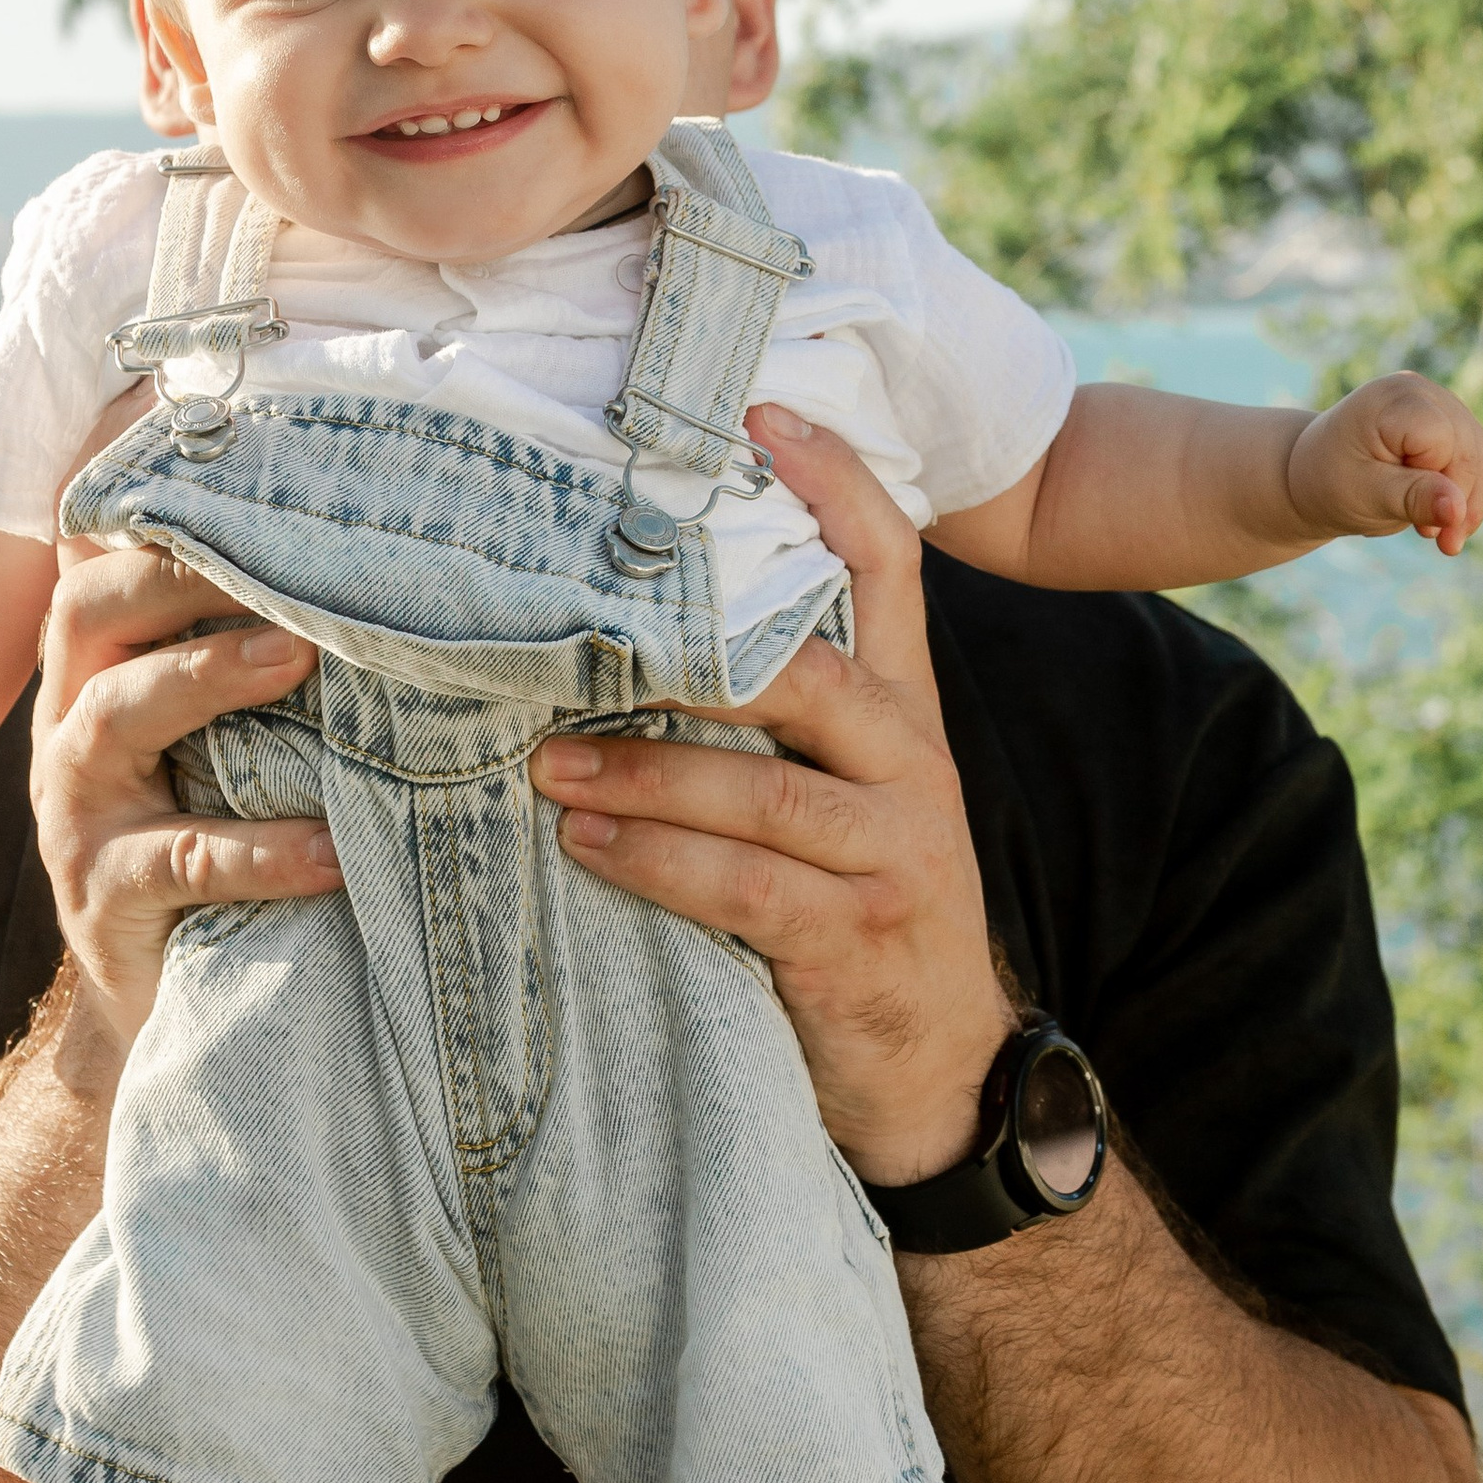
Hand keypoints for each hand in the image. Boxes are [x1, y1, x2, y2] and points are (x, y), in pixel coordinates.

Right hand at [33, 540, 341, 1059]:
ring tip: (299, 657)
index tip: (266, 498)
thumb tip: (369, 578)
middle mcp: (69, 729)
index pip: (107, 570)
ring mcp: (74, 814)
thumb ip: (253, 672)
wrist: (169, 1005)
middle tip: (285, 565)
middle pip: (89, 614)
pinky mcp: (100, 896)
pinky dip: (264, 849)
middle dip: (180, 575)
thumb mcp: (225, 752)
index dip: (172, 528)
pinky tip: (335, 849)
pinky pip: (182, 858)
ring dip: (206, 676)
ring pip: (114, 715)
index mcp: (96, 679)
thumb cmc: (216, 850)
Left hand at [530, 407, 1015, 1185]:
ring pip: (766, 791)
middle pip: (816, 674)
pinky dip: (657, 864)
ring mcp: (896, 856)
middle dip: (692, 656)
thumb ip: (767, 719)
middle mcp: (911, 767)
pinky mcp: (860, 940)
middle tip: (576, 639)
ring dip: (645, 772)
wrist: (939, 1070)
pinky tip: (584, 845)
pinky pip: (749, 889)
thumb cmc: (850, 909)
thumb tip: (616, 633)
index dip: (836, 482)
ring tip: (544, 762)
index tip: (760, 412)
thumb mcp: (831, 797)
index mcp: (902, 712)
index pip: (892, 567)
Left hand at [1287, 373, 1482, 556]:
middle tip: (1441, 545)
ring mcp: (1436, 401)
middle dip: (1462, 502)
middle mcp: (1419, 390)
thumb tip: (1457, 510)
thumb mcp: (1365, 496)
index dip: (1443, 487)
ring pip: (1480, 454)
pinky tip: (1443, 517)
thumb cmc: (1329, 484)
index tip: (1421, 528)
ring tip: (1442, 537)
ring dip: (1469, 501)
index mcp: (1393, 400)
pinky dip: (1465, 492)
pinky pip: (1475, 457)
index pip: (1445, 444)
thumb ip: (1412, 498)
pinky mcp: (1445, 420)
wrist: (1310, 475)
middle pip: (1470, 449)